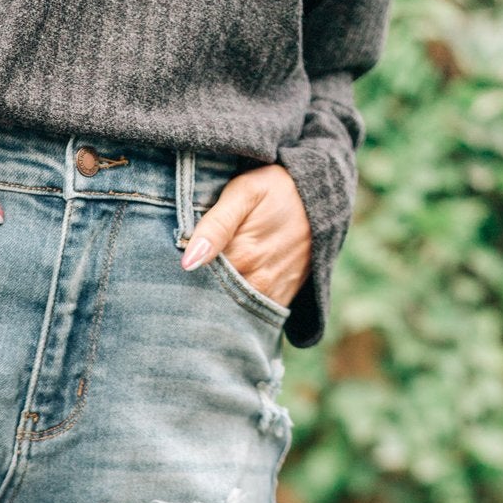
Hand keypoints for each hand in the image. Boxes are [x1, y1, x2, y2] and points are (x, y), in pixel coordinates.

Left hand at [181, 165, 310, 309]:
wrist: (323, 197)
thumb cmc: (278, 189)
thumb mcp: (245, 192)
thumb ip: (216, 225)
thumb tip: (188, 262)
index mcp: (243, 256)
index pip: (198, 279)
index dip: (186, 271)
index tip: (180, 261)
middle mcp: (258, 282)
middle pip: (214, 296)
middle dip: (200, 287)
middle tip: (196, 267)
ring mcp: (271, 294)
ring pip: (232, 306)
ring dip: (219, 297)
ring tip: (216, 274)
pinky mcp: (282, 299)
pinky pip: (252, 312)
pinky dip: (238, 305)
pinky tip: (234, 286)